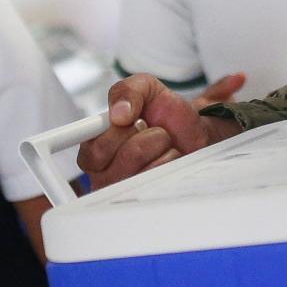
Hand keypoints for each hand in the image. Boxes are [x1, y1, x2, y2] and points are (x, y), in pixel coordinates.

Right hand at [78, 74, 243, 187]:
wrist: (196, 130)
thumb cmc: (165, 113)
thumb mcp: (145, 88)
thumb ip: (127, 91)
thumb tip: (119, 114)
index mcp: (95, 147)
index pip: (90, 150)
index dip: (111, 137)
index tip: (129, 124)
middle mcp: (105, 173)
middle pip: (117, 154)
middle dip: (142, 134)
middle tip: (152, 129)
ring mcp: (126, 190)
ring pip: (139, 165)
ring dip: (159, 145)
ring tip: (163, 143)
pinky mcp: (149, 197)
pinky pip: (159, 177)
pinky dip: (171, 159)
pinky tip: (171, 158)